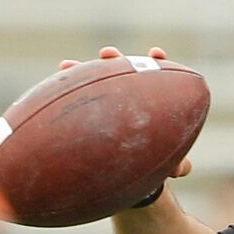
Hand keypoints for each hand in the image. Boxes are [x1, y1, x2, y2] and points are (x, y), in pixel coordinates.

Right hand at [57, 47, 192, 185]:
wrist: (131, 180)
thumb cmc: (154, 167)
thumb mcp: (168, 168)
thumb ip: (178, 167)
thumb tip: (181, 169)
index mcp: (151, 104)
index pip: (155, 77)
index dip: (156, 62)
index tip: (155, 53)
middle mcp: (128, 100)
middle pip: (122, 74)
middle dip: (115, 61)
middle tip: (106, 53)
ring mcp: (106, 106)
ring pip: (94, 84)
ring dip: (82, 72)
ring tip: (67, 65)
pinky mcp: (88, 117)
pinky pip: (74, 103)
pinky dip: (65, 93)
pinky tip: (52, 84)